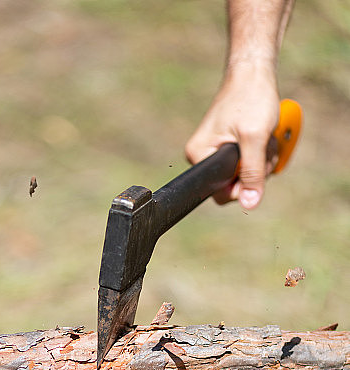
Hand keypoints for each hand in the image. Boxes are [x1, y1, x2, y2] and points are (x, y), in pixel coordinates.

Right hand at [185, 66, 280, 209]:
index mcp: (198, 156)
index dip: (242, 187)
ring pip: (243, 176)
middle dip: (254, 171)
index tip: (254, 164)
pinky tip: (263, 136)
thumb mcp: (255, 138)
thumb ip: (251, 173)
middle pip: (233, 186)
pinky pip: (246, 164)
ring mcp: (215, 152)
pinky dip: (260, 154)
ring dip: (261, 161)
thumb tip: (250, 204)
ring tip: (264, 136)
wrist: (253, 71)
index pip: (219, 194)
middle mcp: (202, 156)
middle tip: (262, 146)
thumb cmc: (251, 97)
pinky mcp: (228, 147)